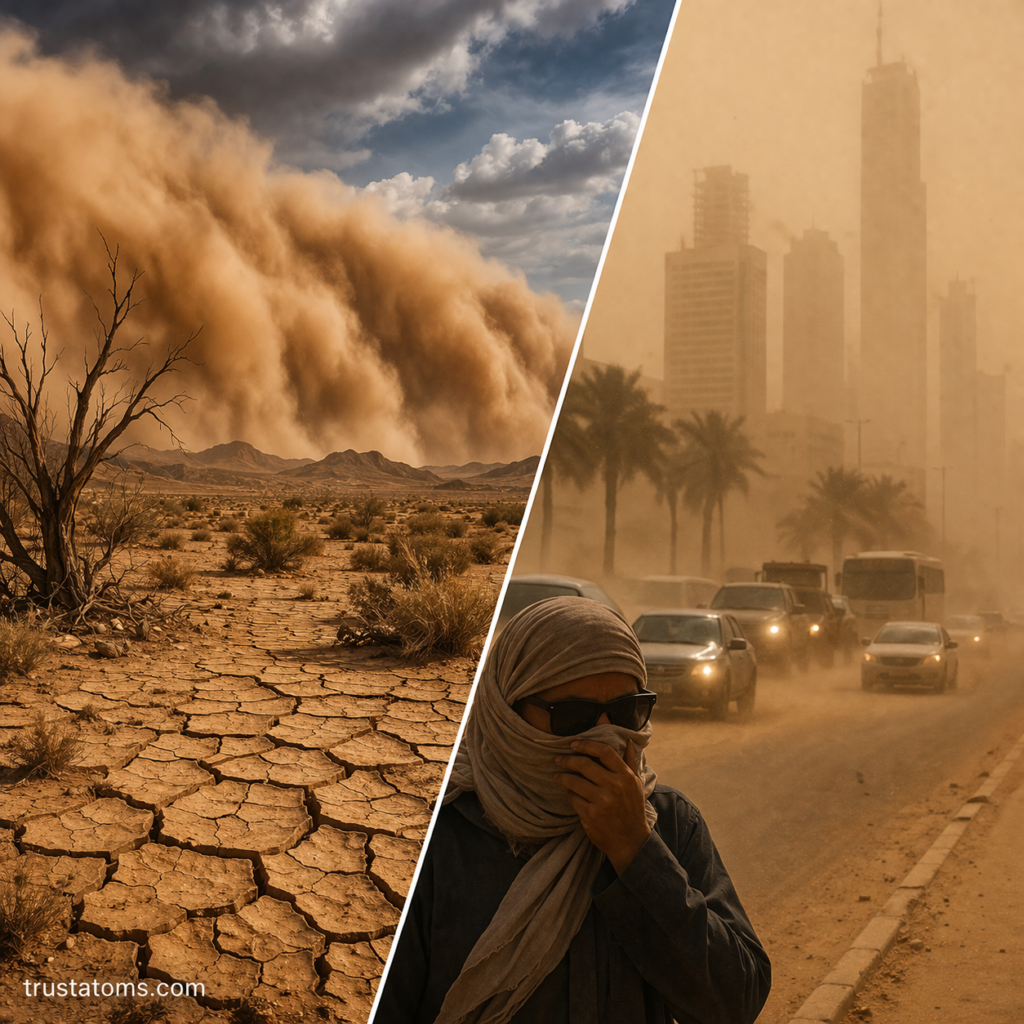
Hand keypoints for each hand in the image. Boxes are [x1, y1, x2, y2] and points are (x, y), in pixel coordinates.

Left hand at [554, 739, 650, 873]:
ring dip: (562, 776)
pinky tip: (568, 792)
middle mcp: (614, 786)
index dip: (586, 744)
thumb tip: (627, 740)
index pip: (604, 751)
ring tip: (557, 775)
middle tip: (558, 758)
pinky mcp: (590, 815)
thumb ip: (629, 761)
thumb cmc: (632, 809)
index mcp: (625, 776)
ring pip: (574, 781)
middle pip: (585, 764)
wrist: (631, 841)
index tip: (574, 744)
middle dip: (567, 759)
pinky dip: (569, 794)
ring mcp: (602, 801)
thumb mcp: (636, 784)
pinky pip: (572, 798)